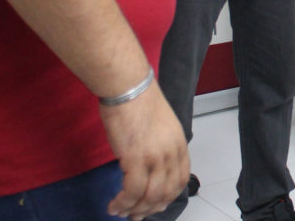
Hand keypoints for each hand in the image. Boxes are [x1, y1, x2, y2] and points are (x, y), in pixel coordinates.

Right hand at [100, 80, 188, 220]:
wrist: (128, 87)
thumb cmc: (139, 100)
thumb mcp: (160, 125)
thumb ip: (160, 145)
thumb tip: (148, 165)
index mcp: (179, 144)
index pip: (181, 179)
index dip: (168, 196)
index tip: (156, 205)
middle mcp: (171, 153)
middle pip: (166, 192)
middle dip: (150, 208)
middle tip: (135, 215)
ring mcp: (155, 157)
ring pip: (149, 196)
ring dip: (134, 209)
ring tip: (120, 212)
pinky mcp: (136, 158)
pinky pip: (132, 191)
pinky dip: (123, 203)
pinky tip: (114, 205)